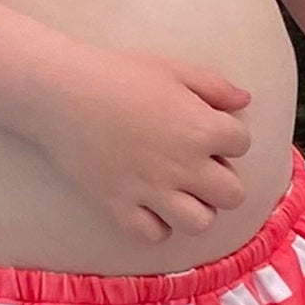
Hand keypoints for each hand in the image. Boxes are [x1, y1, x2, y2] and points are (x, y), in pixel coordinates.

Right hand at [39, 48, 255, 247]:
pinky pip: (153, 235)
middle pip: (232, 194)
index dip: (226, 136)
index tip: (205, 128)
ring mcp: (152, 190)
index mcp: (202, 128)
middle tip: (198, 167)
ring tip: (179, 192)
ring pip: (200, 222)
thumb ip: (214, 87)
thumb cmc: (118, 74)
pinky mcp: (119, 206)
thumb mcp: (173, 69)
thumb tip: (244, 101)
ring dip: (195, 209)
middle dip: (222, 181)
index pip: (241, 144)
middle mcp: (184, 165)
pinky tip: (148, 206)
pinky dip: (155, 226)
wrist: (60, 92)